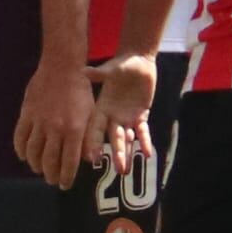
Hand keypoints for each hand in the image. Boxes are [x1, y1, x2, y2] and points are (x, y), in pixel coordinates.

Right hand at [14, 60, 97, 188]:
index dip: (67, 176)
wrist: (61, 68)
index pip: (69, 162)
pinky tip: (24, 156)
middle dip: (51, 175)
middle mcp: (55, 129)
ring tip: (39, 170)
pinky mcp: (26, 114)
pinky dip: (21, 150)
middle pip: (49, 161)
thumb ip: (88, 138)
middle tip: (51, 180)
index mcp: (74, 130)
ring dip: (35, 165)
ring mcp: (38, 122)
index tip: (65, 184)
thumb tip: (89, 161)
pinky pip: (19, 138)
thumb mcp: (91, 114)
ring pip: (33, 152)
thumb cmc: (81, 91)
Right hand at [83, 52, 157, 176]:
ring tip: (126, 170)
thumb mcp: (111, 69)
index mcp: (101, 107)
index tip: (93, 158)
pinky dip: (144, 141)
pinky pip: (142, 131)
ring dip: (128, 153)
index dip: (93, 142)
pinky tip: (147, 153)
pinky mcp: (141, 115)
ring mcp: (127, 117)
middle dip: (116, 153)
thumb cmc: (121, 65)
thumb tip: (84, 71)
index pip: (96, 128)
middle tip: (118, 170)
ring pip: (127, 138)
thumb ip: (100, 74)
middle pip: (114, 138)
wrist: (138, 62)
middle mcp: (112, 116)